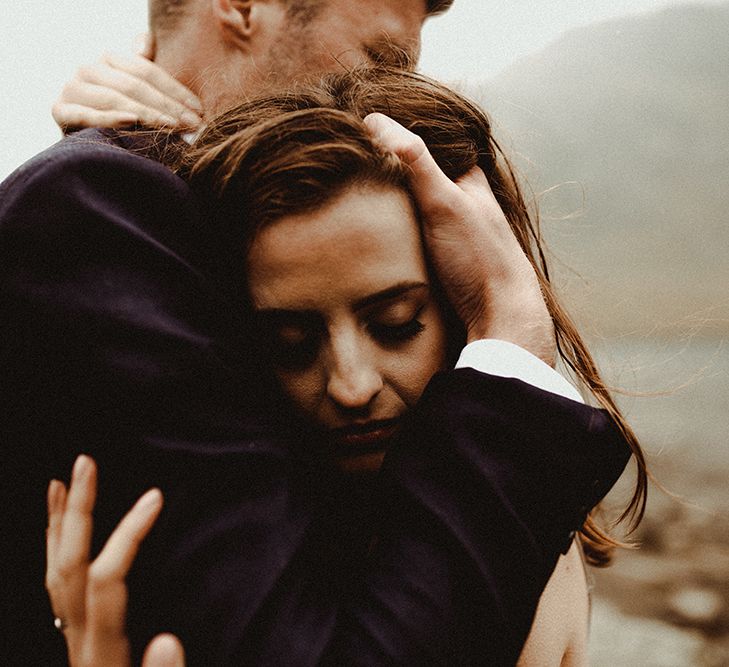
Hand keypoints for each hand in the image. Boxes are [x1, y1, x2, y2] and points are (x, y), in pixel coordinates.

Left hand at [46, 455, 184, 666]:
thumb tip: (168, 641)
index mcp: (101, 654)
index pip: (105, 580)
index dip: (126, 534)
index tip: (155, 496)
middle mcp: (79, 643)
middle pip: (66, 567)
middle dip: (75, 512)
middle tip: (84, 463)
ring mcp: (73, 642)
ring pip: (53, 574)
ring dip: (56, 525)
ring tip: (60, 483)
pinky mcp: (77, 643)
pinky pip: (56, 589)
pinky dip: (55, 554)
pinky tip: (61, 535)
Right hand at [52, 35, 202, 132]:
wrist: (90, 149)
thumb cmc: (122, 119)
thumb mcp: (136, 93)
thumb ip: (141, 67)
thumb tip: (146, 39)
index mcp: (108, 59)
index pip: (146, 71)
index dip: (175, 90)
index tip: (198, 110)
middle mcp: (87, 69)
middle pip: (134, 86)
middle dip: (167, 106)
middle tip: (192, 124)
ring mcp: (71, 89)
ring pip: (115, 98)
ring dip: (147, 114)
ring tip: (172, 127)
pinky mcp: (60, 111)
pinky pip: (86, 114)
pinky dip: (109, 118)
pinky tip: (132, 121)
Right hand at [364, 113, 555, 364]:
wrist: (502, 314)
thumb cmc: (478, 256)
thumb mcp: (443, 203)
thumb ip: (415, 163)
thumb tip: (376, 121)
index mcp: (471, 182)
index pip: (436, 146)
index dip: (405, 136)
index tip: (370, 130)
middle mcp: (468, 205)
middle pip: (428, 179)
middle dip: (400, 173)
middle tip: (361, 167)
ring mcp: (461, 235)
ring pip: (425, 211)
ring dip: (400, 207)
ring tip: (365, 199)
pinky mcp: (453, 263)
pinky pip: (424, 238)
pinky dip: (406, 233)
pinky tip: (389, 240)